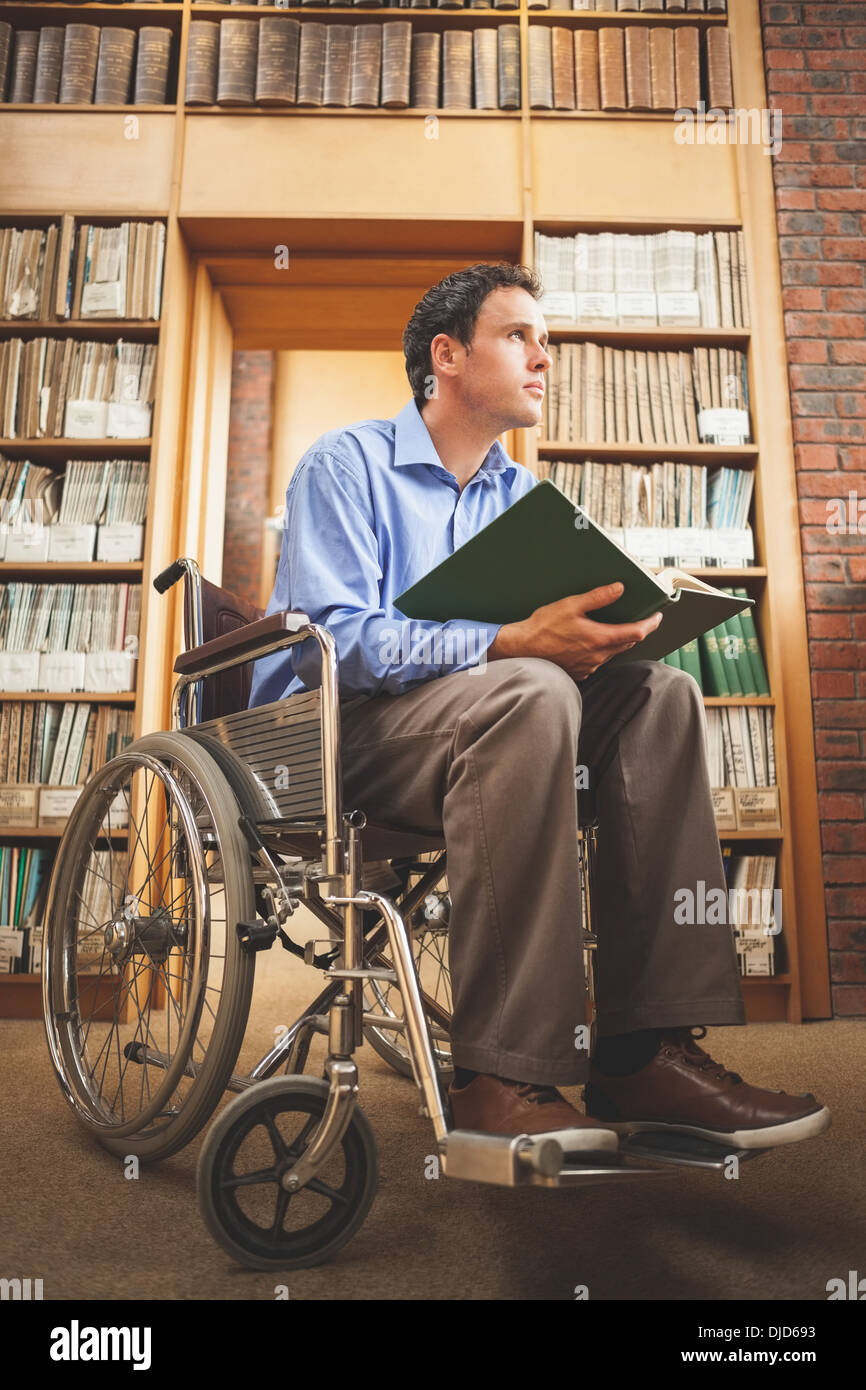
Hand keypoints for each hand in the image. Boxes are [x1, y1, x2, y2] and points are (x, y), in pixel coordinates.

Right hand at [488, 582, 662, 681]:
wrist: (521, 649)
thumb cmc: (542, 627)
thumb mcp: (570, 605)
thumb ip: (597, 597)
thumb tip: (619, 589)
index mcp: (599, 638)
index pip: (636, 632)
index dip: (650, 624)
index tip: (657, 617)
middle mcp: (597, 656)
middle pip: (627, 643)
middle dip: (637, 631)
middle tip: (641, 619)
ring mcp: (589, 666)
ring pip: (613, 652)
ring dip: (618, 640)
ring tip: (616, 627)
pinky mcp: (579, 672)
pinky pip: (598, 661)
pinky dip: (602, 650)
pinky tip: (593, 641)